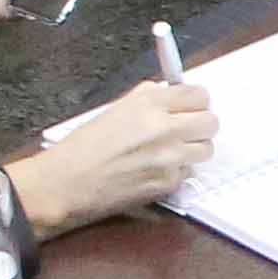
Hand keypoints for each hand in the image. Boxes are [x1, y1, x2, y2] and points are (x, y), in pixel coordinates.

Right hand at [13, 80, 212, 230]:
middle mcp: (164, 128)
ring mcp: (169, 158)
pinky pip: (188, 172)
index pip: (199, 95)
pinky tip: (154, 170)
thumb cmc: (84, 146)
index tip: (192, 106)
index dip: (197, 101)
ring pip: (206, 149)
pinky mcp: (168, 183)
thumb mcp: (115, 109)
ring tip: (170, 151)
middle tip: (186, 128)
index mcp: (149, 103)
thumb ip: (148, 99)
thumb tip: (172, 94)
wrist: (66, 182)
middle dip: (200, 124)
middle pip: (211, 121)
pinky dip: (176, 171)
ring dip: (193, 149)